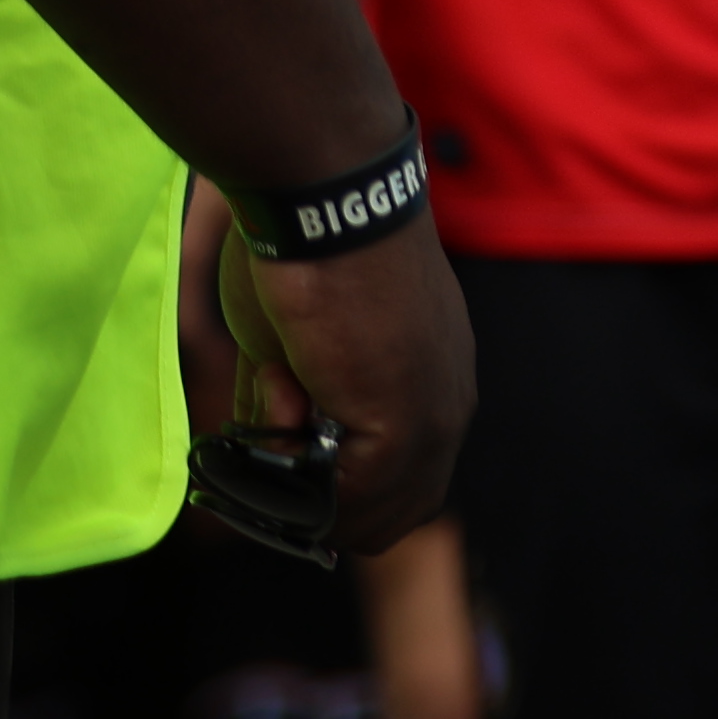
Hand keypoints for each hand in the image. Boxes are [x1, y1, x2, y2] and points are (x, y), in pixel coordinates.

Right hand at [202, 201, 472, 556]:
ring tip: (283, 380)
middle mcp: (446, 407)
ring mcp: (432, 420)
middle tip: (274, 412)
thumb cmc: (307, 252)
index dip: (336, 496)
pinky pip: (343, 494)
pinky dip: (288, 450)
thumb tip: (270, 449)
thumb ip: (299, 407)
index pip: (402, 489)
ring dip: (299, 472)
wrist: (326, 200)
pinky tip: (282, 378)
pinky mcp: (404, 424)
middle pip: (388, 517)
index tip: (279, 446)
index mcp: (432, 382)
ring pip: (362, 514)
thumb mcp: (299, 347)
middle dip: (314, 495)